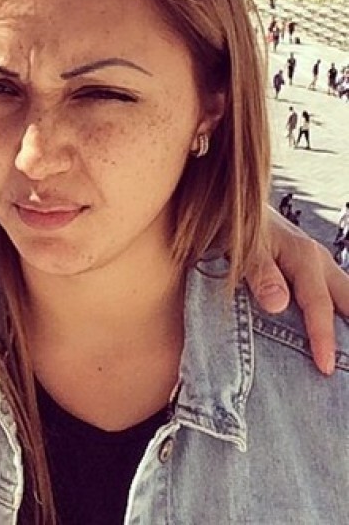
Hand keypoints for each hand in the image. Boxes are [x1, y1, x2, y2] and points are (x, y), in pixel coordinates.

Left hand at [245, 207, 348, 374]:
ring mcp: (320, 263)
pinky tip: (338, 331)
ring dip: (348, 321)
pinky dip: (340, 312)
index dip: (322, 337)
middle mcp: (319, 260)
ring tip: (346, 353)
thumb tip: (278, 305)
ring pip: (346, 297)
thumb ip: (260, 273)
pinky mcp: (314, 268)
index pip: (319, 305)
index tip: (325, 366)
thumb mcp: (243, 247)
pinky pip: (334, 293)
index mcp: (304, 256)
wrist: (233, 204)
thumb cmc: (236, 225)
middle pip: (348, 301)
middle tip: (347, 364)